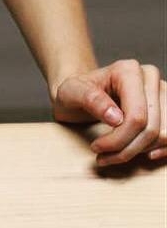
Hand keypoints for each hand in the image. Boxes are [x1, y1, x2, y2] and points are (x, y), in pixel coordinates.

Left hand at [50, 58, 165, 166]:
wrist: (81, 92)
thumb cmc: (75, 91)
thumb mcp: (70, 92)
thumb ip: (91, 100)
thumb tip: (116, 118)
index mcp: (128, 71)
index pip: (136, 117)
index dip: (119, 139)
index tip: (97, 148)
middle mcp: (150, 78)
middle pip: (151, 129)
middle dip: (126, 149)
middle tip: (102, 156)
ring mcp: (162, 92)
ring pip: (163, 135)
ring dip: (140, 151)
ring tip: (114, 154)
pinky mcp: (166, 106)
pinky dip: (160, 149)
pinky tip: (143, 154)